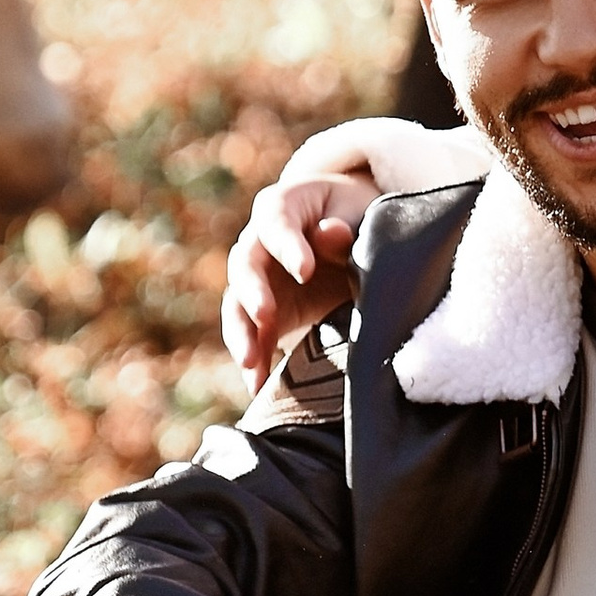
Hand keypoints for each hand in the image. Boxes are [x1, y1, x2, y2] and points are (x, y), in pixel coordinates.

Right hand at [224, 165, 377, 390]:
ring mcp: (259, 280)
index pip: (275, 222)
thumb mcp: (357, 213)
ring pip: (238, 305)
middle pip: (244, 265)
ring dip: (242, 334)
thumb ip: (344, 229)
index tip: (305, 270)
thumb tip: (330, 232)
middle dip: (253, 292)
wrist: (356, 233)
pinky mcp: (266, 313)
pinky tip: (258, 388)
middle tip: (266, 314)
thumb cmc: (357, 215)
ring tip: (251, 362)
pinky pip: (253, 337)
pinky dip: (255, 362)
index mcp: (282, 207)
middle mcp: (259, 242)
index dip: (287, 245)